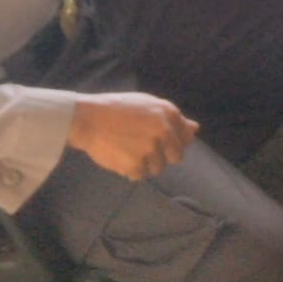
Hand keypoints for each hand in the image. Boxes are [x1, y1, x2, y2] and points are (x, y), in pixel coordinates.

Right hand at [68, 93, 200, 180]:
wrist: (88, 119)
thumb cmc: (117, 109)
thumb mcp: (148, 105)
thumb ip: (172, 118)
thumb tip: (195, 129)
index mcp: (168, 113)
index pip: (185, 138)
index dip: (171, 142)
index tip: (155, 139)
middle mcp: (164, 131)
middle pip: (176, 157)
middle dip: (162, 155)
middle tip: (141, 147)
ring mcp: (151, 149)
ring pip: (157, 168)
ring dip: (145, 164)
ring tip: (127, 149)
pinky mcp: (137, 165)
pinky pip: (140, 175)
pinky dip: (130, 170)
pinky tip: (119, 156)